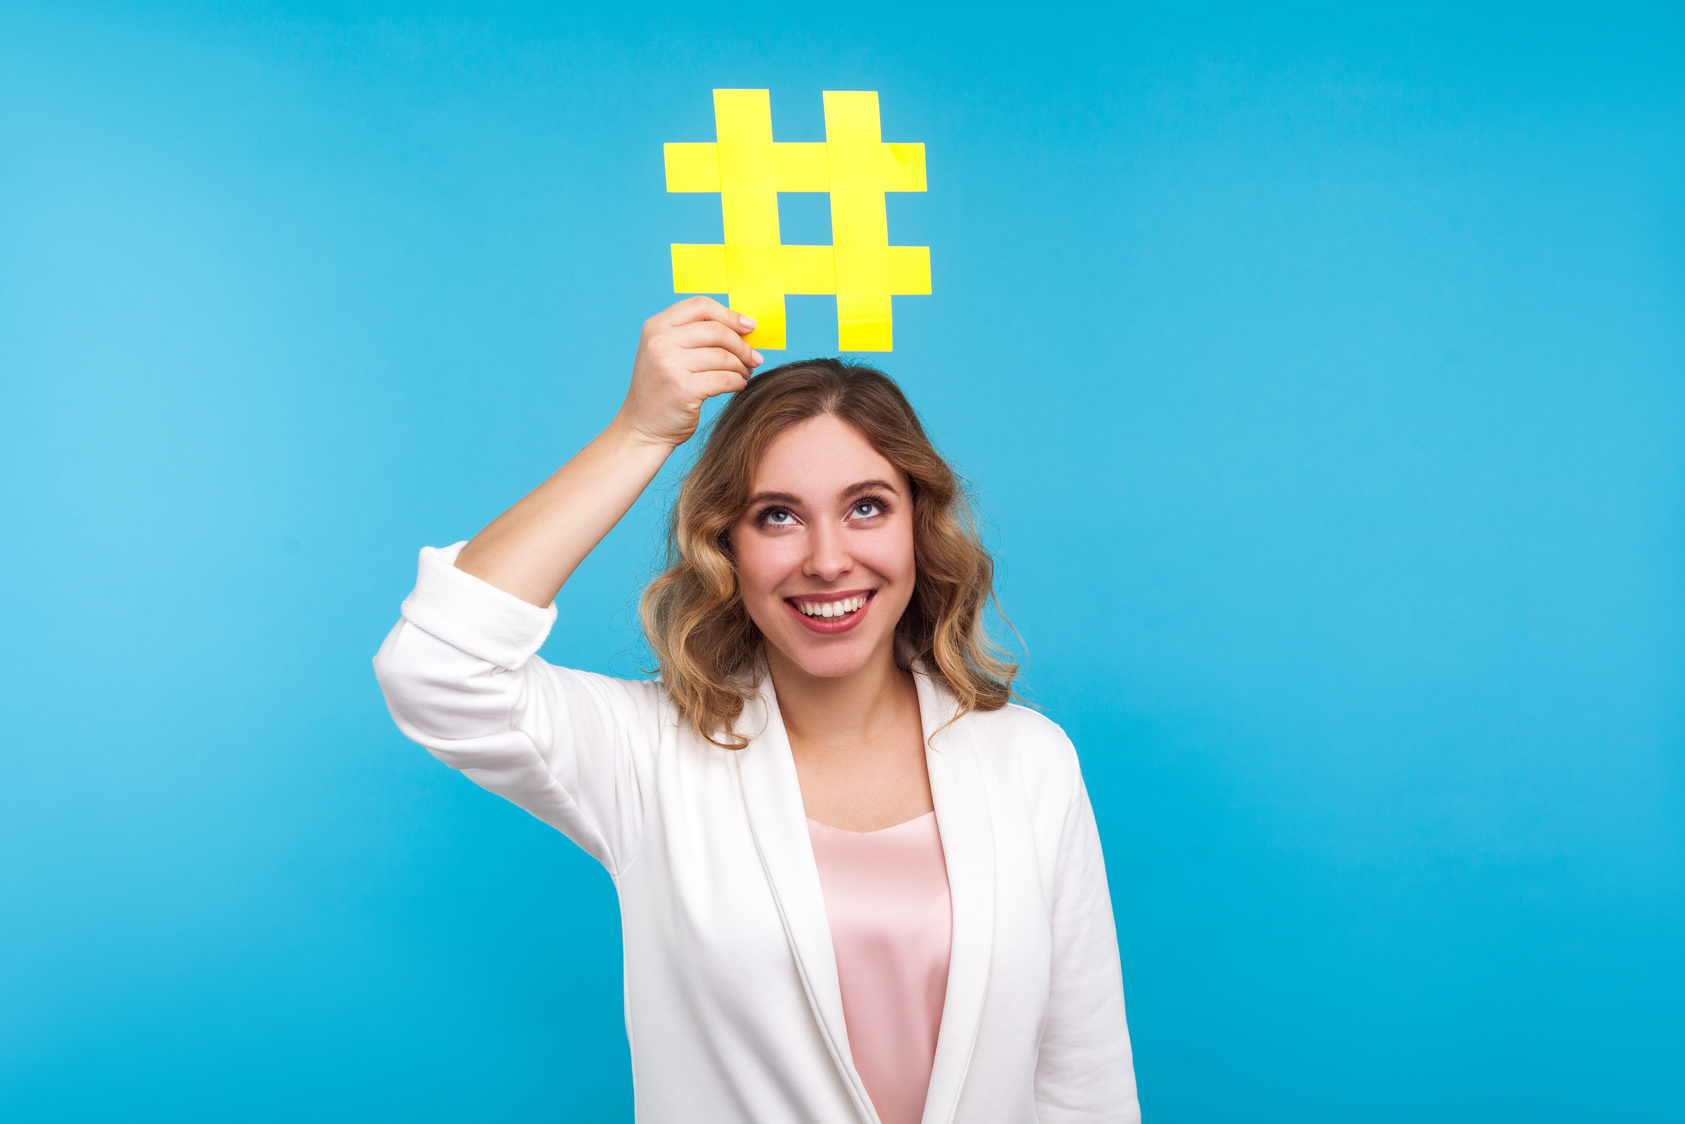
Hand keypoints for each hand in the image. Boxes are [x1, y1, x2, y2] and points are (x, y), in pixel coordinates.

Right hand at [615, 297, 762, 447]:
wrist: (642, 428)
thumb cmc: (662, 390)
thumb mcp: (667, 353)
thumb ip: (695, 335)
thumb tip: (743, 326)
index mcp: (656, 327)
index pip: (700, 306)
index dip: (729, 315)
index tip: (749, 327)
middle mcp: (659, 342)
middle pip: (716, 330)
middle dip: (742, 345)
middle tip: (754, 358)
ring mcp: (669, 365)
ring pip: (723, 356)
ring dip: (741, 366)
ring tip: (745, 373)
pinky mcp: (683, 389)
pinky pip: (724, 379)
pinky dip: (737, 382)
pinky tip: (738, 386)